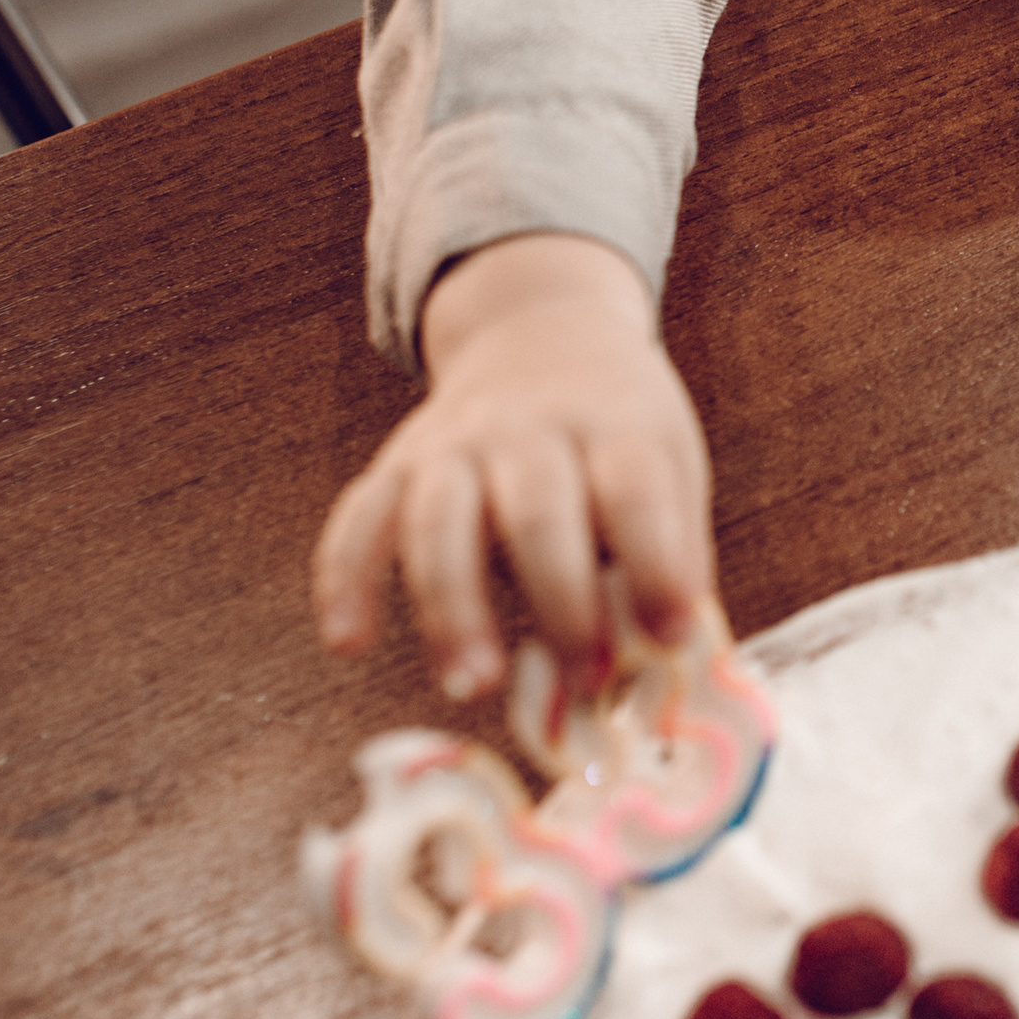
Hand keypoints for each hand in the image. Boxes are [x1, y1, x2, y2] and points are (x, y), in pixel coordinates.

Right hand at [312, 234, 719, 703]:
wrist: (537, 333)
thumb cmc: (615, 429)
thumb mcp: (669, 463)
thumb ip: (673, 552)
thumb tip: (671, 653)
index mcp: (614, 425)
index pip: (634, 491)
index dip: (655, 566)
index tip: (671, 636)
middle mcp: (529, 429)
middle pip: (536, 510)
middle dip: (559, 601)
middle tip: (584, 680)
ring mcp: (454, 443)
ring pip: (438, 519)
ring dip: (451, 607)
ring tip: (471, 685)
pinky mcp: (397, 465)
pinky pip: (359, 519)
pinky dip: (345, 580)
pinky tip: (350, 643)